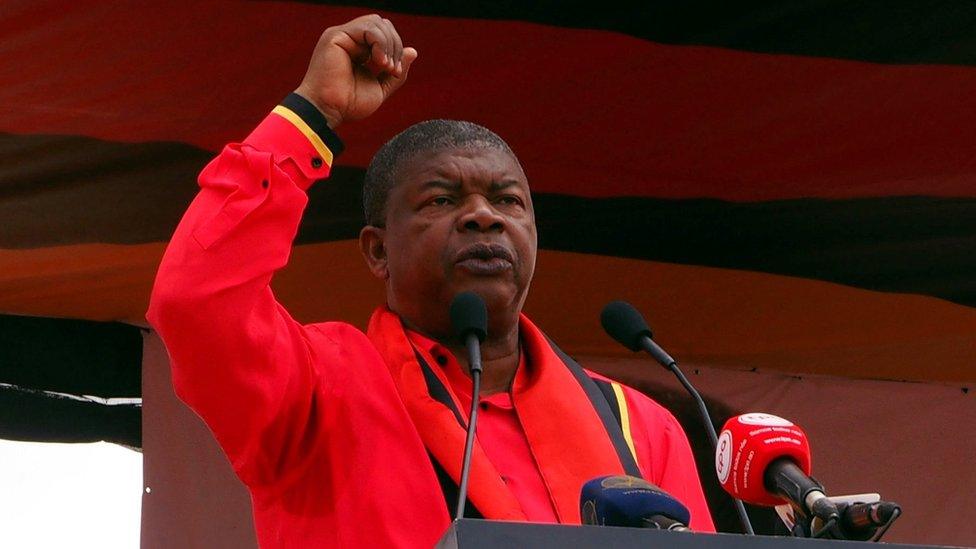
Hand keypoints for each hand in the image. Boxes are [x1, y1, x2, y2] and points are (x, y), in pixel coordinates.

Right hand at [294, 14, 417, 128]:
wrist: (329, 111)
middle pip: (382, 24)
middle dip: (395, 45)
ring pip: (376, 23)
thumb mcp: (380, 87)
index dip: (396, 49)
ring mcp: (341, 36)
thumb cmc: (348, 104)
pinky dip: (380, 43)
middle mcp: (348, 39)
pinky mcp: (336, 36)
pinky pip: (367, 27)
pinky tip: (378, 62)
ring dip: (388, 44)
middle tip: (392, 69)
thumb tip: (413, 51)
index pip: (384, 34)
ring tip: (385, 66)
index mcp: (357, 50)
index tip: (395, 72)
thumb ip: (396, 71)